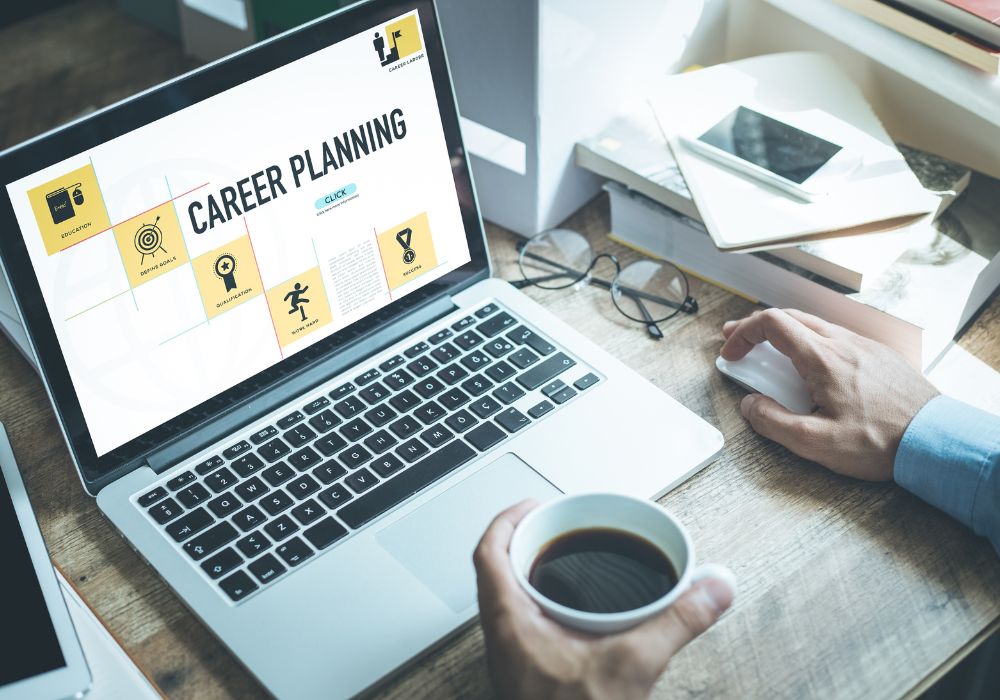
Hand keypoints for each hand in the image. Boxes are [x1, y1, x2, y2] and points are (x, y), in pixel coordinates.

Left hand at [474, 501, 734, 699]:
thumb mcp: (633, 665)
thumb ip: (677, 622)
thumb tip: (712, 587)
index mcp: (511, 623)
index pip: (488, 553)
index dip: (507, 519)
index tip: (533, 504)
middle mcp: (503, 638)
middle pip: (497, 570)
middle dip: (527, 541)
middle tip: (557, 527)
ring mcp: (513, 657)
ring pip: (510, 599)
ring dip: (535, 574)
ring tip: (568, 561)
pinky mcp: (528, 673)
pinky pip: (526, 624)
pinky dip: (547, 605)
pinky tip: (579, 614)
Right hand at [721, 308, 939, 480]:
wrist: (935, 440)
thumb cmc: (880, 442)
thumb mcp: (815, 442)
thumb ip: (773, 422)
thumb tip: (751, 405)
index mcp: (822, 358)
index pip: (772, 324)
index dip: (743, 333)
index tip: (731, 352)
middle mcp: (842, 343)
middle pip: (790, 317)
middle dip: (757, 328)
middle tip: (738, 342)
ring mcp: (863, 347)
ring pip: (815, 325)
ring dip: (785, 334)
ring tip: (770, 353)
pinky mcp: (879, 356)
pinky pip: (837, 338)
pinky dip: (811, 342)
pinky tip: (811, 365)